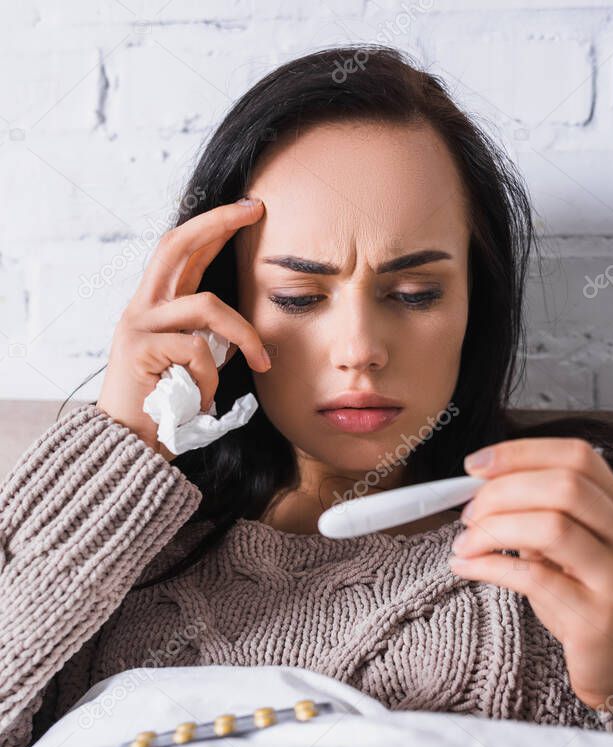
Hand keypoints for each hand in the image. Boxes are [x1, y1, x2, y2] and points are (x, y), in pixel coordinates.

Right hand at [96, 198, 270, 460]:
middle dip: (218, 222)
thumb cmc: (165, 408)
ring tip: (260, 365)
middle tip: (254, 210)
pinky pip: (198, 351)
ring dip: (244, 336)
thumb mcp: (190, 365)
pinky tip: (202, 399)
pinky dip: (211, 378)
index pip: (182, 252)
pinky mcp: (139, 349)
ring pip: (206, 306)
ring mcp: (137, 325)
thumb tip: (242, 327)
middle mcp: (141, 307)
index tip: (248, 209)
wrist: (127, 446)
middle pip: (176, 245)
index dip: (213, 226)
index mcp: (155, 307)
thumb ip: (206, 338)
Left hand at [447, 438, 612, 716]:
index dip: (520, 453)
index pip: (576, 457)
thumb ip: (535, 515)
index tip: (475, 465)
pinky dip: (488, 566)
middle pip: (564, 486)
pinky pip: (533, 577)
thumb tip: (481, 488)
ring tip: (465, 543)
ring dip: (494, 529)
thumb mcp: (564, 550)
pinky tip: (467, 567)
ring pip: (552, 527)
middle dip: (502, 492)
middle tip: (469, 513)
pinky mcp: (595, 616)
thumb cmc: (584, 600)